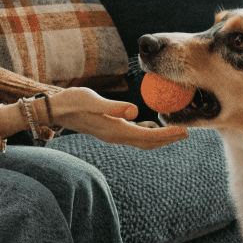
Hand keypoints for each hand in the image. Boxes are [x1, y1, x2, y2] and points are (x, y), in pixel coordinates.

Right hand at [47, 87, 187, 149]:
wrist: (55, 110)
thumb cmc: (72, 102)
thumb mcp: (91, 100)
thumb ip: (113, 106)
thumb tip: (134, 111)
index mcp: (115, 130)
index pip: (148, 136)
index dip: (167, 135)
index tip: (184, 131)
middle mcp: (116, 135)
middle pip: (148, 142)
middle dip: (168, 138)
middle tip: (188, 132)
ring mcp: (113, 134)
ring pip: (142, 140)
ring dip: (160, 137)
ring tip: (176, 129)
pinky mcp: (110, 129)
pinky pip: (134, 134)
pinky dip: (148, 132)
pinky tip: (153, 124)